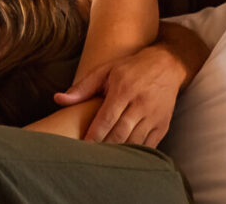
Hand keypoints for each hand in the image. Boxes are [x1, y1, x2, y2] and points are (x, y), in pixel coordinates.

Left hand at [53, 44, 187, 146]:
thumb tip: (58, 99)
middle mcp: (141, 104)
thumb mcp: (105, 71)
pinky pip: (149, 145)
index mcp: (124, 90)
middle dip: (104, 147)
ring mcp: (154, 116)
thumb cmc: (130, 68)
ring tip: (102, 160)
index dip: (93, 135)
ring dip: (118, 153)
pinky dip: (135, 154)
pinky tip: (121, 158)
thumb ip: (82, 88)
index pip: (106, 119)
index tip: (81, 146)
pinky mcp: (163, 125)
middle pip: (120, 133)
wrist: (167, 65)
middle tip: (89, 157)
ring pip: (134, 141)